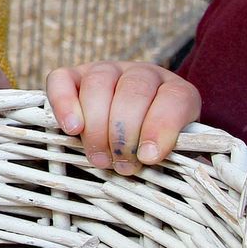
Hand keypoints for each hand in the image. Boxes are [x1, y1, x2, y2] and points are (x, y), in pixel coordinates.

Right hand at [45, 61, 200, 174]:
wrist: (129, 134)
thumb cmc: (151, 153)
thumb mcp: (173, 157)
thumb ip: (178, 162)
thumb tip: (184, 176)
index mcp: (175, 92)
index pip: (175, 99)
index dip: (162, 127)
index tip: (149, 157)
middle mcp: (142, 74)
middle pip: (134, 91)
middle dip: (126, 133)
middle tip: (123, 166)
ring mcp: (106, 71)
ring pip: (99, 83)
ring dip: (98, 126)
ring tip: (100, 159)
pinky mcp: (74, 76)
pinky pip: (62, 79)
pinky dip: (64, 102)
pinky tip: (72, 128)